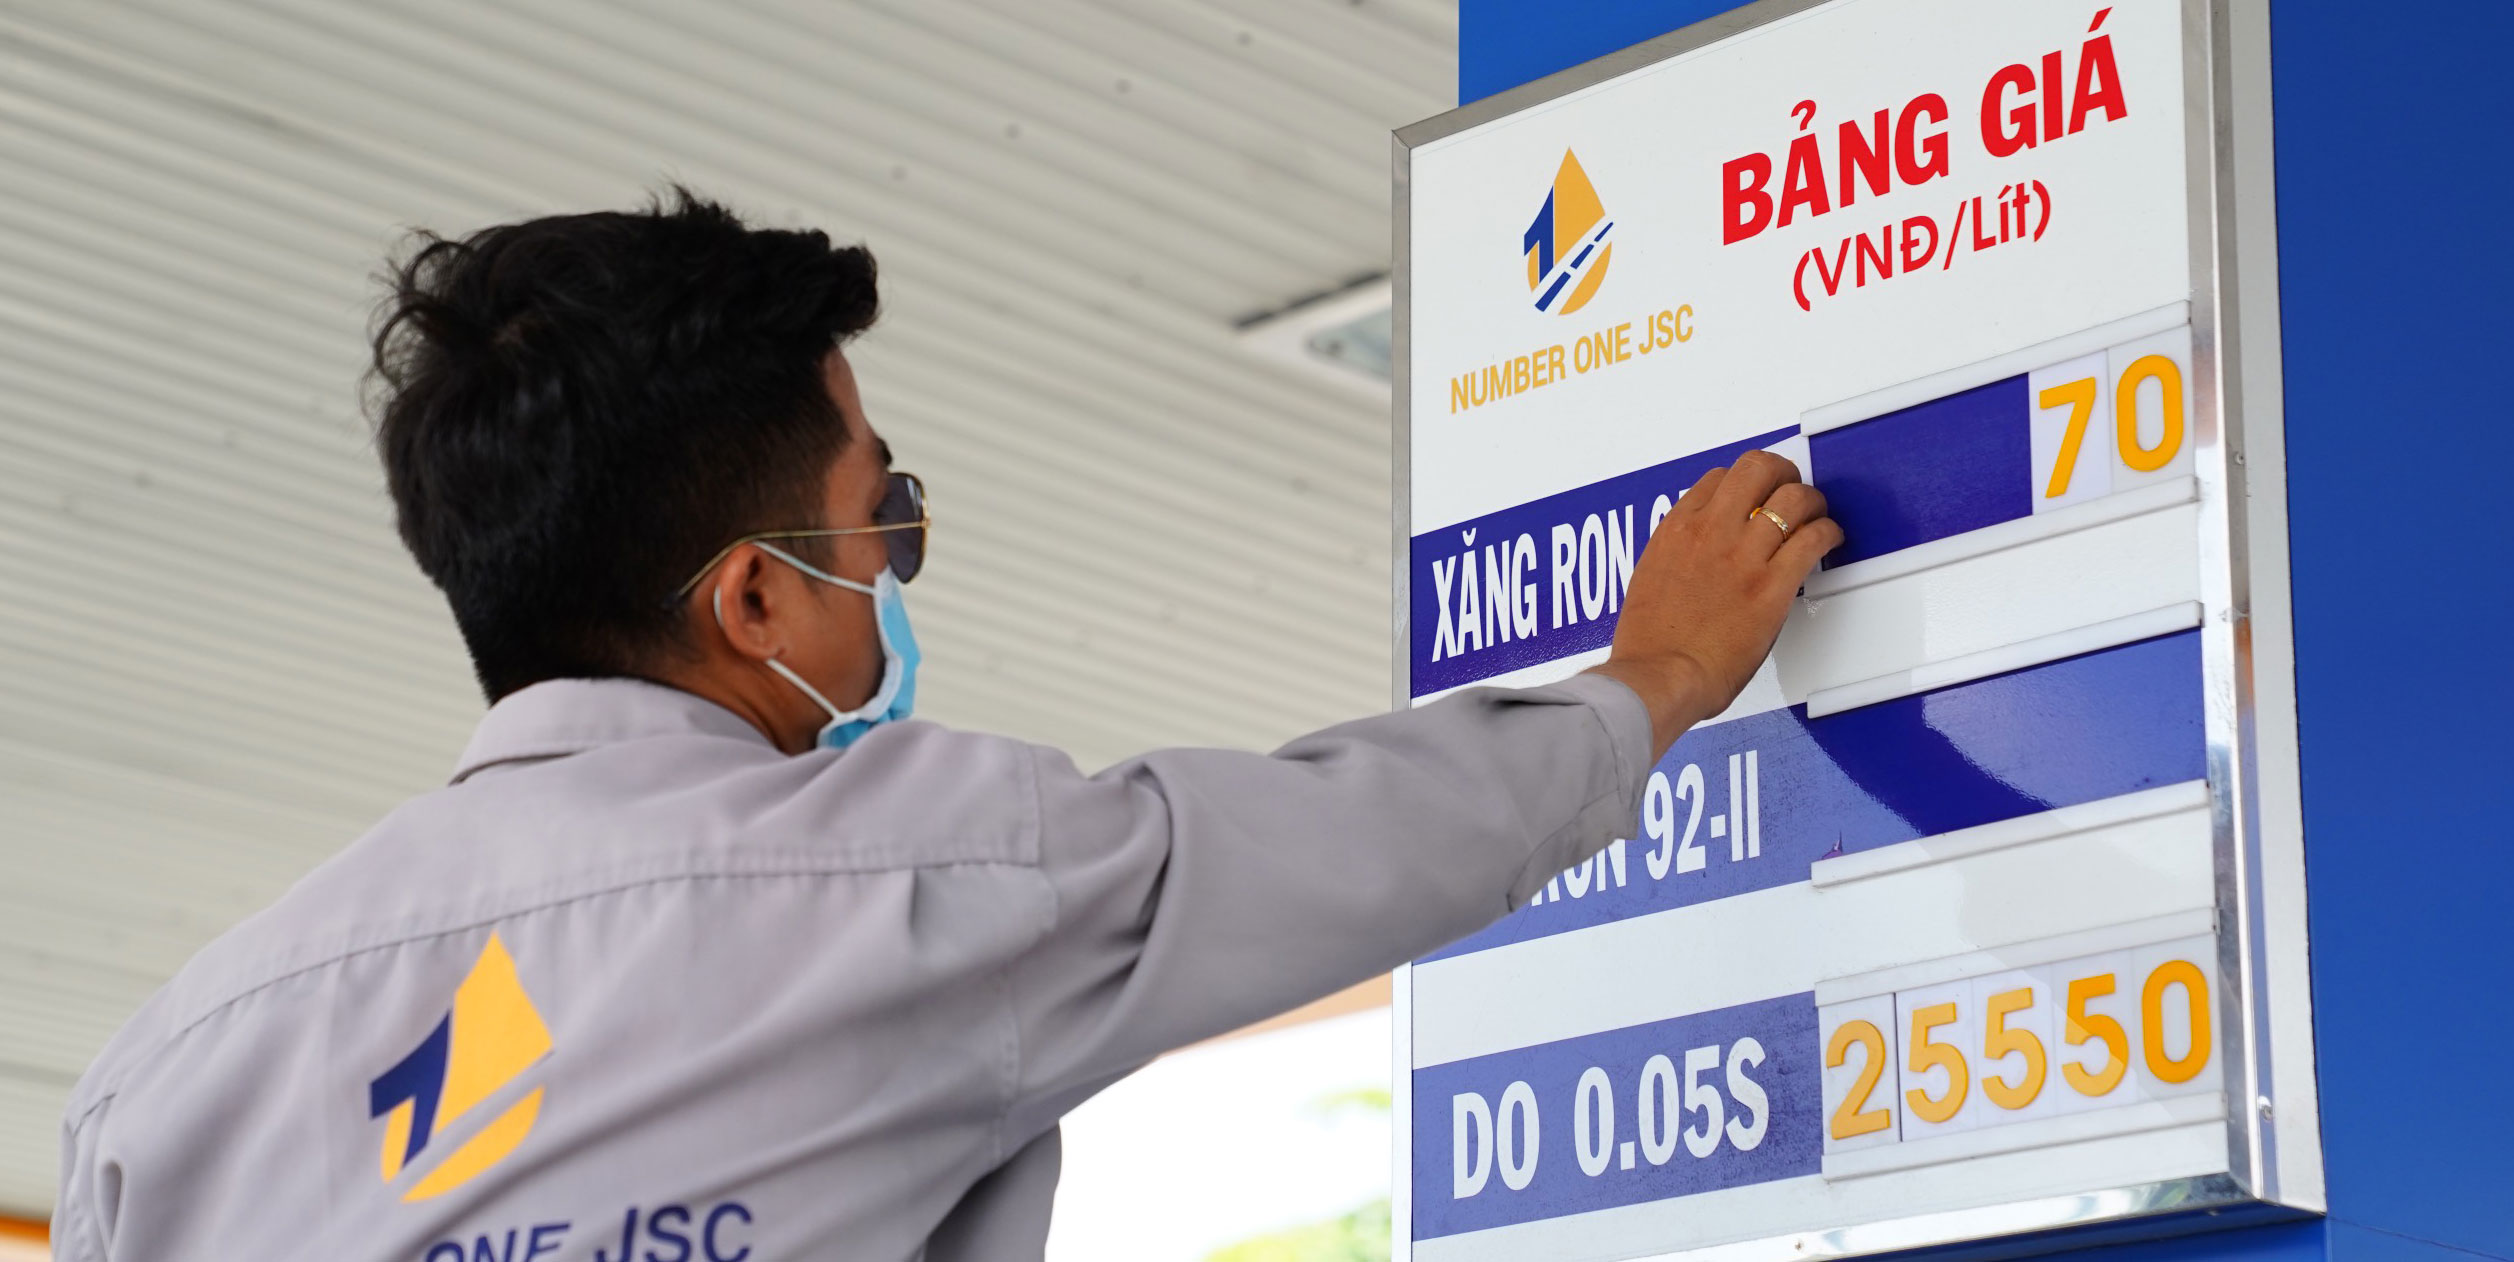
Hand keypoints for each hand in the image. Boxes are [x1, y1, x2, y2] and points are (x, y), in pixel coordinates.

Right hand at [1588, 449, 1841, 756]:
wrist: (1661, 675)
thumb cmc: (1651, 645)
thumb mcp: (1650, 581)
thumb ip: (1676, 559)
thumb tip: (1693, 560)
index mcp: (1677, 530)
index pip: (1717, 478)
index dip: (1742, 482)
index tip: (1754, 494)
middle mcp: (1711, 531)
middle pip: (1756, 469)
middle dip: (1781, 473)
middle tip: (1790, 486)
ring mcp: (1744, 555)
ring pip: (1793, 497)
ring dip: (1811, 501)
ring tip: (1817, 513)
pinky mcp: (1773, 584)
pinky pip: (1814, 538)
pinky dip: (1829, 532)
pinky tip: (1830, 539)